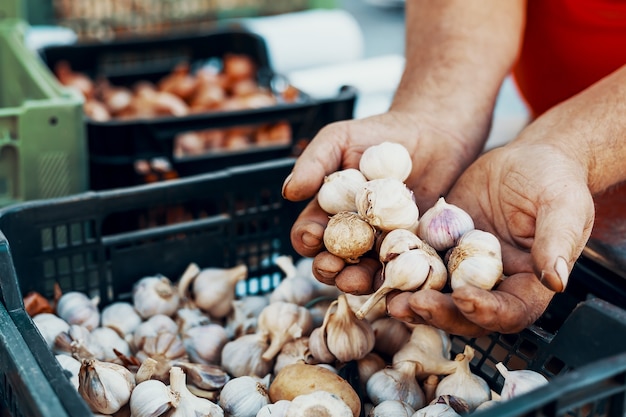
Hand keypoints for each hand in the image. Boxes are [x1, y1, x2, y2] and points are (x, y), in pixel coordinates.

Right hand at [283, 111, 483, 290]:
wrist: (431, 132)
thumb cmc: (379, 134)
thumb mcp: (341, 139)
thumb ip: (314, 162)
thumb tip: (288, 191)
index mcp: (328, 213)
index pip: (309, 234)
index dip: (306, 239)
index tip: (312, 236)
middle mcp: (352, 235)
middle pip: (333, 261)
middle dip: (329, 269)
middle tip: (334, 267)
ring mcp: (382, 245)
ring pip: (365, 272)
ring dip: (359, 281)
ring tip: (362, 278)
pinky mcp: (413, 250)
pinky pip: (403, 269)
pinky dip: (398, 277)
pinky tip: (399, 276)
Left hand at [387, 141, 594, 335]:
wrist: (526, 158)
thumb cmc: (553, 179)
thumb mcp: (562, 206)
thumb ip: (557, 242)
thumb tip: (557, 281)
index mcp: (527, 284)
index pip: (510, 312)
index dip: (487, 312)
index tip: (463, 297)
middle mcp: (493, 283)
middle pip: (466, 313)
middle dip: (439, 313)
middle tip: (412, 304)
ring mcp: (463, 268)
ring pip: (437, 294)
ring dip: (413, 300)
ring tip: (390, 298)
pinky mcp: (440, 247)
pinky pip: (420, 263)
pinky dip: (400, 269)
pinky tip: (380, 267)